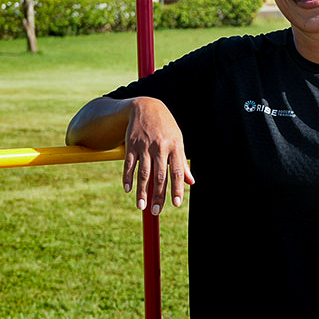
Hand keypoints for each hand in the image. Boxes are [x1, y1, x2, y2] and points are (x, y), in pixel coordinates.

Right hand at [122, 97, 194, 213]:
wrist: (146, 107)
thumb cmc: (166, 128)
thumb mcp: (178, 141)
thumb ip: (182, 162)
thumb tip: (191, 182)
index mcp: (175, 147)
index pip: (177, 172)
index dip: (176, 189)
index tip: (175, 204)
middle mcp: (160, 147)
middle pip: (159, 176)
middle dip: (158, 195)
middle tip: (156, 212)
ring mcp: (144, 146)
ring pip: (143, 172)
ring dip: (142, 191)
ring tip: (141, 206)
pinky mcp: (131, 145)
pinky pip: (129, 164)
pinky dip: (128, 178)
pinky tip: (128, 190)